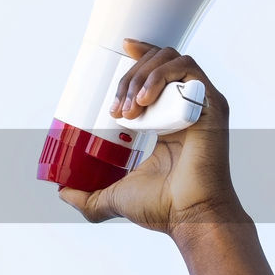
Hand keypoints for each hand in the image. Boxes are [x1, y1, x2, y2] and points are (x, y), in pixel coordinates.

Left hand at [58, 39, 273, 274]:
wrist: (189, 216)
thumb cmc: (163, 208)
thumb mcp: (114, 196)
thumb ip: (88, 196)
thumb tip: (62, 192)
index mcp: (167, 120)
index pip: (155, 72)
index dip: (136, 60)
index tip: (117, 58)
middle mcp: (186, 106)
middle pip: (158, 62)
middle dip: (129, 77)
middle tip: (117, 109)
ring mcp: (200, 103)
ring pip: (171, 59)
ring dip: (143, 76)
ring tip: (129, 109)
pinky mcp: (211, 104)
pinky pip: (187, 70)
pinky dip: (161, 77)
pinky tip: (143, 101)